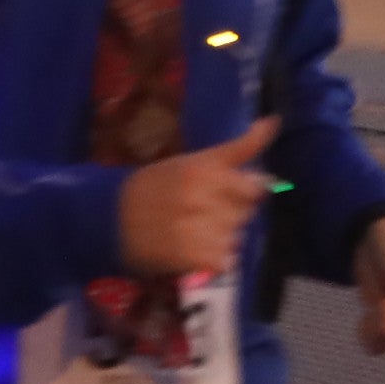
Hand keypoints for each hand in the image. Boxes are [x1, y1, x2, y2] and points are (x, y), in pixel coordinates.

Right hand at [114, 116, 277, 279]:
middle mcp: (202, 197)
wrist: (111, 218)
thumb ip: (236, 148)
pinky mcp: (192, 257)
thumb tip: (273, 122)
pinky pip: (224, 261)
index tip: (221, 192)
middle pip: (245, 213)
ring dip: (220, 238)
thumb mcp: (193, 160)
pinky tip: (191, 251)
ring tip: (191, 231)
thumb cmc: (155, 185)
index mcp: (203, 169)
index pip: (255, 186)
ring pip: (235, 237)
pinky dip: (213, 260)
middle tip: (198, 212)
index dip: (242, 192)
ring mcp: (197, 229)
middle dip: (229, 214)